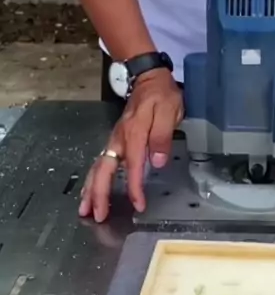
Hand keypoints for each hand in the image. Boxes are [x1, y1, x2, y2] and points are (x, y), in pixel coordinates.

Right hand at [79, 69, 183, 221]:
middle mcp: (119, 140)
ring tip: (85, 210)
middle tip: (96, 216)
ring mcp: (114, 140)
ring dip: (90, 190)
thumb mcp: (169, 111)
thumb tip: (156, 161)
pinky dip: (93, 180)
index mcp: (133, 134)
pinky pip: (100, 164)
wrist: (148, 78)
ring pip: (97, 168)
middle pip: (103, 171)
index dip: (134, 188)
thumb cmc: (161, 95)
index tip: (138, 205)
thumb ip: (162, 136)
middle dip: (98, 195)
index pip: (132, 167)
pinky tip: (91, 191)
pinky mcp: (115, 141)